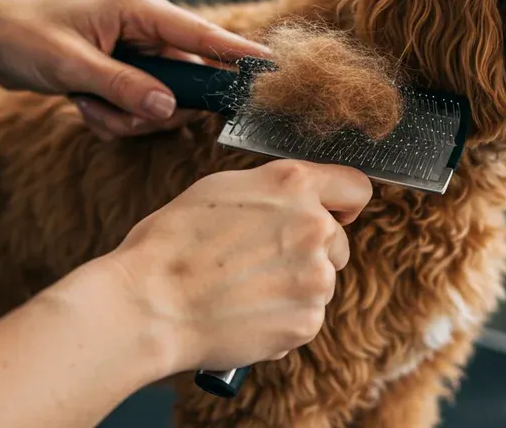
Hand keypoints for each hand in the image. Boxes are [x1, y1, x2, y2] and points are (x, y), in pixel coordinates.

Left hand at [0, 0, 269, 138]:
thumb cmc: (23, 36)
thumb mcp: (71, 65)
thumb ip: (124, 87)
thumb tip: (170, 109)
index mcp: (139, 9)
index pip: (203, 34)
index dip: (240, 54)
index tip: (274, 69)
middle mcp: (146, 27)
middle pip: (185, 81)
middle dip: (150, 109)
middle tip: (110, 113)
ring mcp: (137, 50)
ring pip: (162, 101)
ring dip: (127, 117)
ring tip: (87, 107)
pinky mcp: (126, 70)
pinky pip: (140, 106)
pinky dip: (115, 116)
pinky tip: (84, 107)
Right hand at [105, 160, 372, 373]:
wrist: (150, 305)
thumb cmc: (171, 244)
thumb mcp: (222, 189)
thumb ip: (273, 192)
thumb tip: (296, 201)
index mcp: (292, 184)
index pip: (355, 186)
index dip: (343, 203)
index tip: (334, 214)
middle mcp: (314, 227)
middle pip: (338, 240)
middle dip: (309, 251)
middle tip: (259, 261)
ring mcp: (315, 277)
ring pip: (320, 281)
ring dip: (293, 287)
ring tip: (242, 290)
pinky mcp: (307, 321)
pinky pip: (305, 317)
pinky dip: (281, 320)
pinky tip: (244, 314)